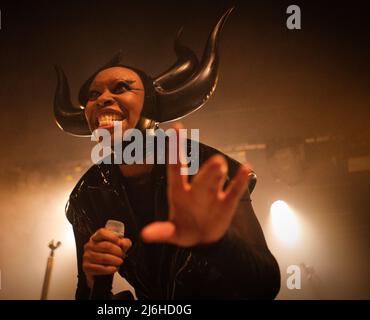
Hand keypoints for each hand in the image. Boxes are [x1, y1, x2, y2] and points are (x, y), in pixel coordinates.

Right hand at [83, 228, 131, 288]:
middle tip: (123, 255)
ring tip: (119, 262)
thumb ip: (123, 243)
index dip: (112, 236)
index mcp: (96, 237)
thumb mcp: (118, 247)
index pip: (102, 232)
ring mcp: (87, 256)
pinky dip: (110, 269)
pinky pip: (101, 268)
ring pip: (104, 258)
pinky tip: (114, 268)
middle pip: (106, 245)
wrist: (101, 273)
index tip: (119, 242)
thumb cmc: (109, 256)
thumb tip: (123, 244)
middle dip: (118, 252)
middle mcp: (90, 245)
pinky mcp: (87, 267)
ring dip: (115, 261)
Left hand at [141, 123, 250, 246]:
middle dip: (207, 170)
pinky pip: (233, 190)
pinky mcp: (226, 203)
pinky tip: (245, 169)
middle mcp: (196, 188)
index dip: (175, 149)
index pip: (176, 167)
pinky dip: (239, 180)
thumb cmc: (184, 229)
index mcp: (179, 192)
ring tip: (221, 165)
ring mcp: (212, 193)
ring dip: (218, 173)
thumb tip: (146, 235)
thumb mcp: (172, 233)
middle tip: (214, 161)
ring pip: (215, 180)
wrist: (203, 239)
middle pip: (200, 177)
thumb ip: (162, 232)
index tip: (176, 129)